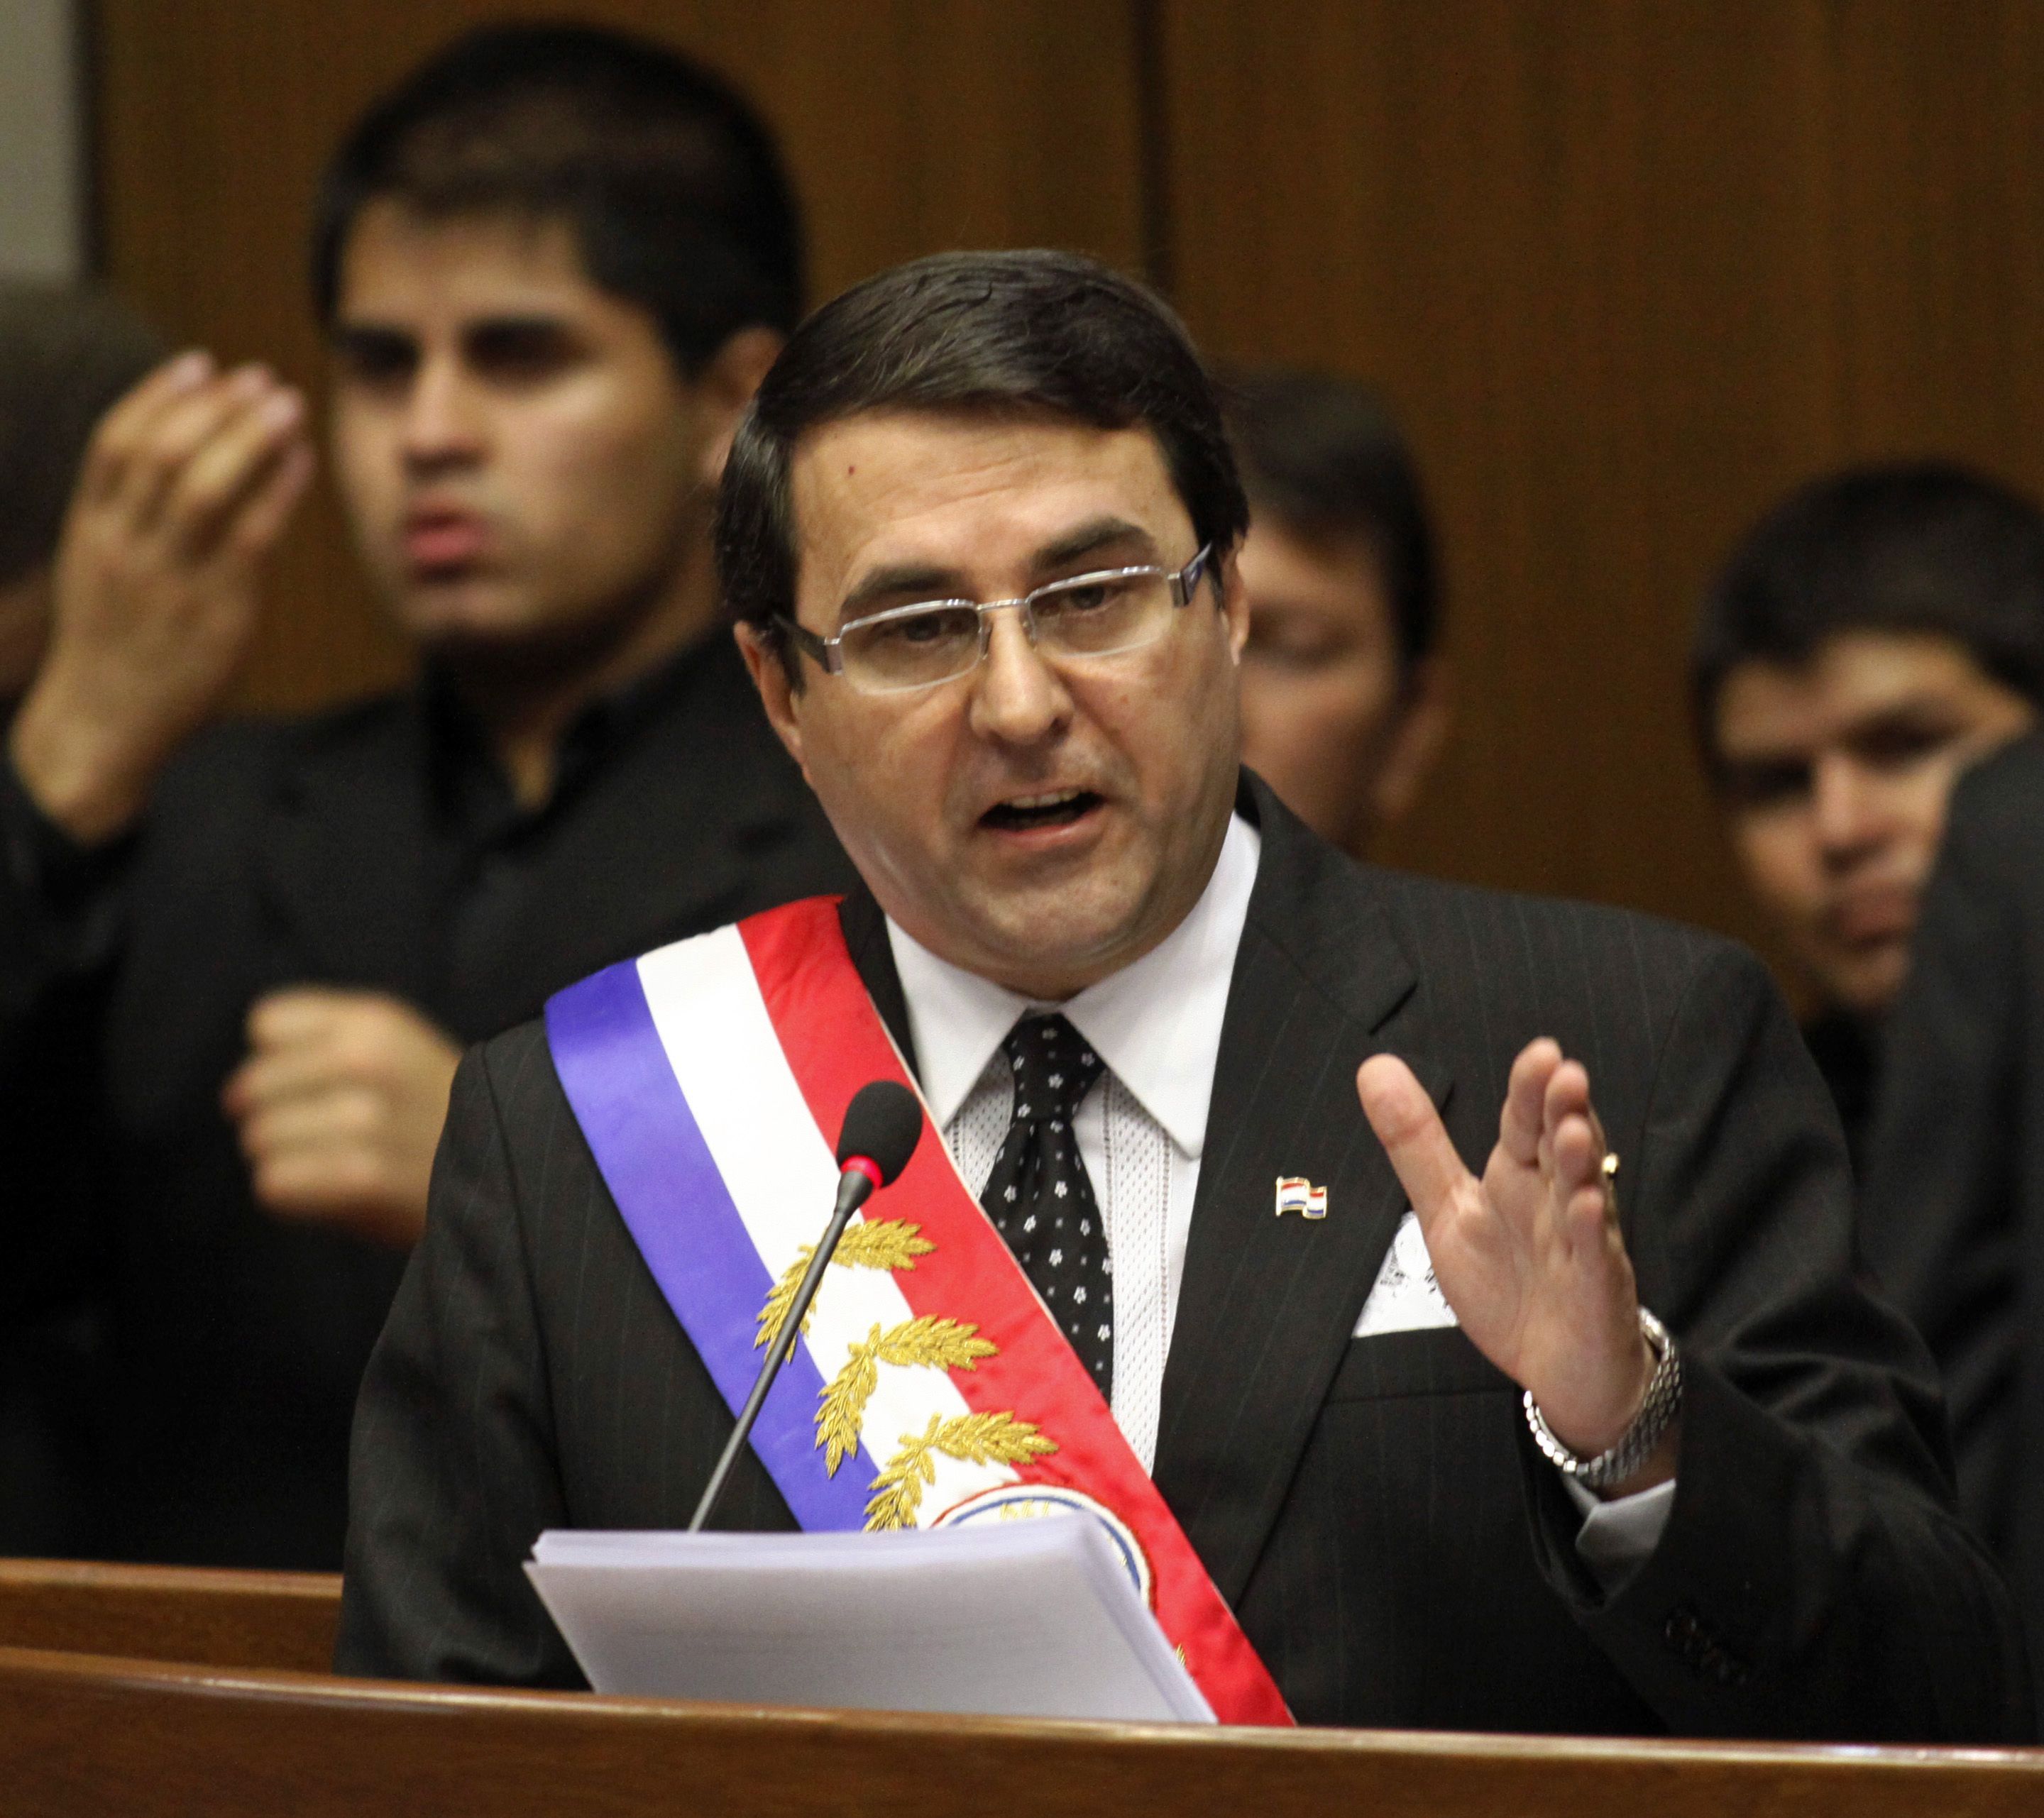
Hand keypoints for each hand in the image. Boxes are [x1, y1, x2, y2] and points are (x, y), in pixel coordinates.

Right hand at [9, 352, 313, 843]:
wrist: (102, 726)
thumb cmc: (111, 647)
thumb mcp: (97, 572)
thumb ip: (125, 519)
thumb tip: (174, 463)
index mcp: (90, 530)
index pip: (116, 442)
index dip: (159, 395)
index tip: (199, 364)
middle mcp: (124, 545)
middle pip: (164, 452)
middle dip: (214, 407)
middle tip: (259, 377)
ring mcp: (168, 578)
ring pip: (204, 486)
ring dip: (249, 436)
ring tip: (286, 404)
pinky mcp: (215, 610)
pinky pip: (251, 535)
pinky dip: (278, 490)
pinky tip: (301, 462)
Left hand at [222, 990, 462, 1249]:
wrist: (515, 1169)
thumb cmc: (445, 1114)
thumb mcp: (402, 1048)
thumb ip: (328, 1041)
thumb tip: (235, 1089)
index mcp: (376, 1020)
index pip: (266, 1024)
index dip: (280, 1059)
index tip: (308, 1085)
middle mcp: (367, 1061)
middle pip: (252, 1087)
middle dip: (273, 1116)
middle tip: (318, 1137)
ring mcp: (365, 1119)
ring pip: (260, 1139)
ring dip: (285, 1160)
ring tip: (333, 1166)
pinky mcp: (362, 1177)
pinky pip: (273, 1184)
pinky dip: (293, 1196)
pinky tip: (333, 1193)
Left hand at [1357, 1039, 1675, 1494]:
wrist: (1555, 1368)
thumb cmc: (1509, 1285)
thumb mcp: (1447, 1209)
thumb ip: (1415, 1143)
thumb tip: (1374, 1068)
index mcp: (1519, 1177)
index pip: (1524, 1122)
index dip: (1530, 1089)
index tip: (1540, 1053)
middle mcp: (1556, 1199)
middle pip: (1561, 1145)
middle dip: (1564, 1109)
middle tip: (1564, 1072)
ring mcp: (1581, 1242)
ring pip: (1584, 1192)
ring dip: (1582, 1160)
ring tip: (1575, 1129)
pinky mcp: (1595, 1289)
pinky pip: (1594, 1257)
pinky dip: (1591, 1232)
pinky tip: (1586, 1207)